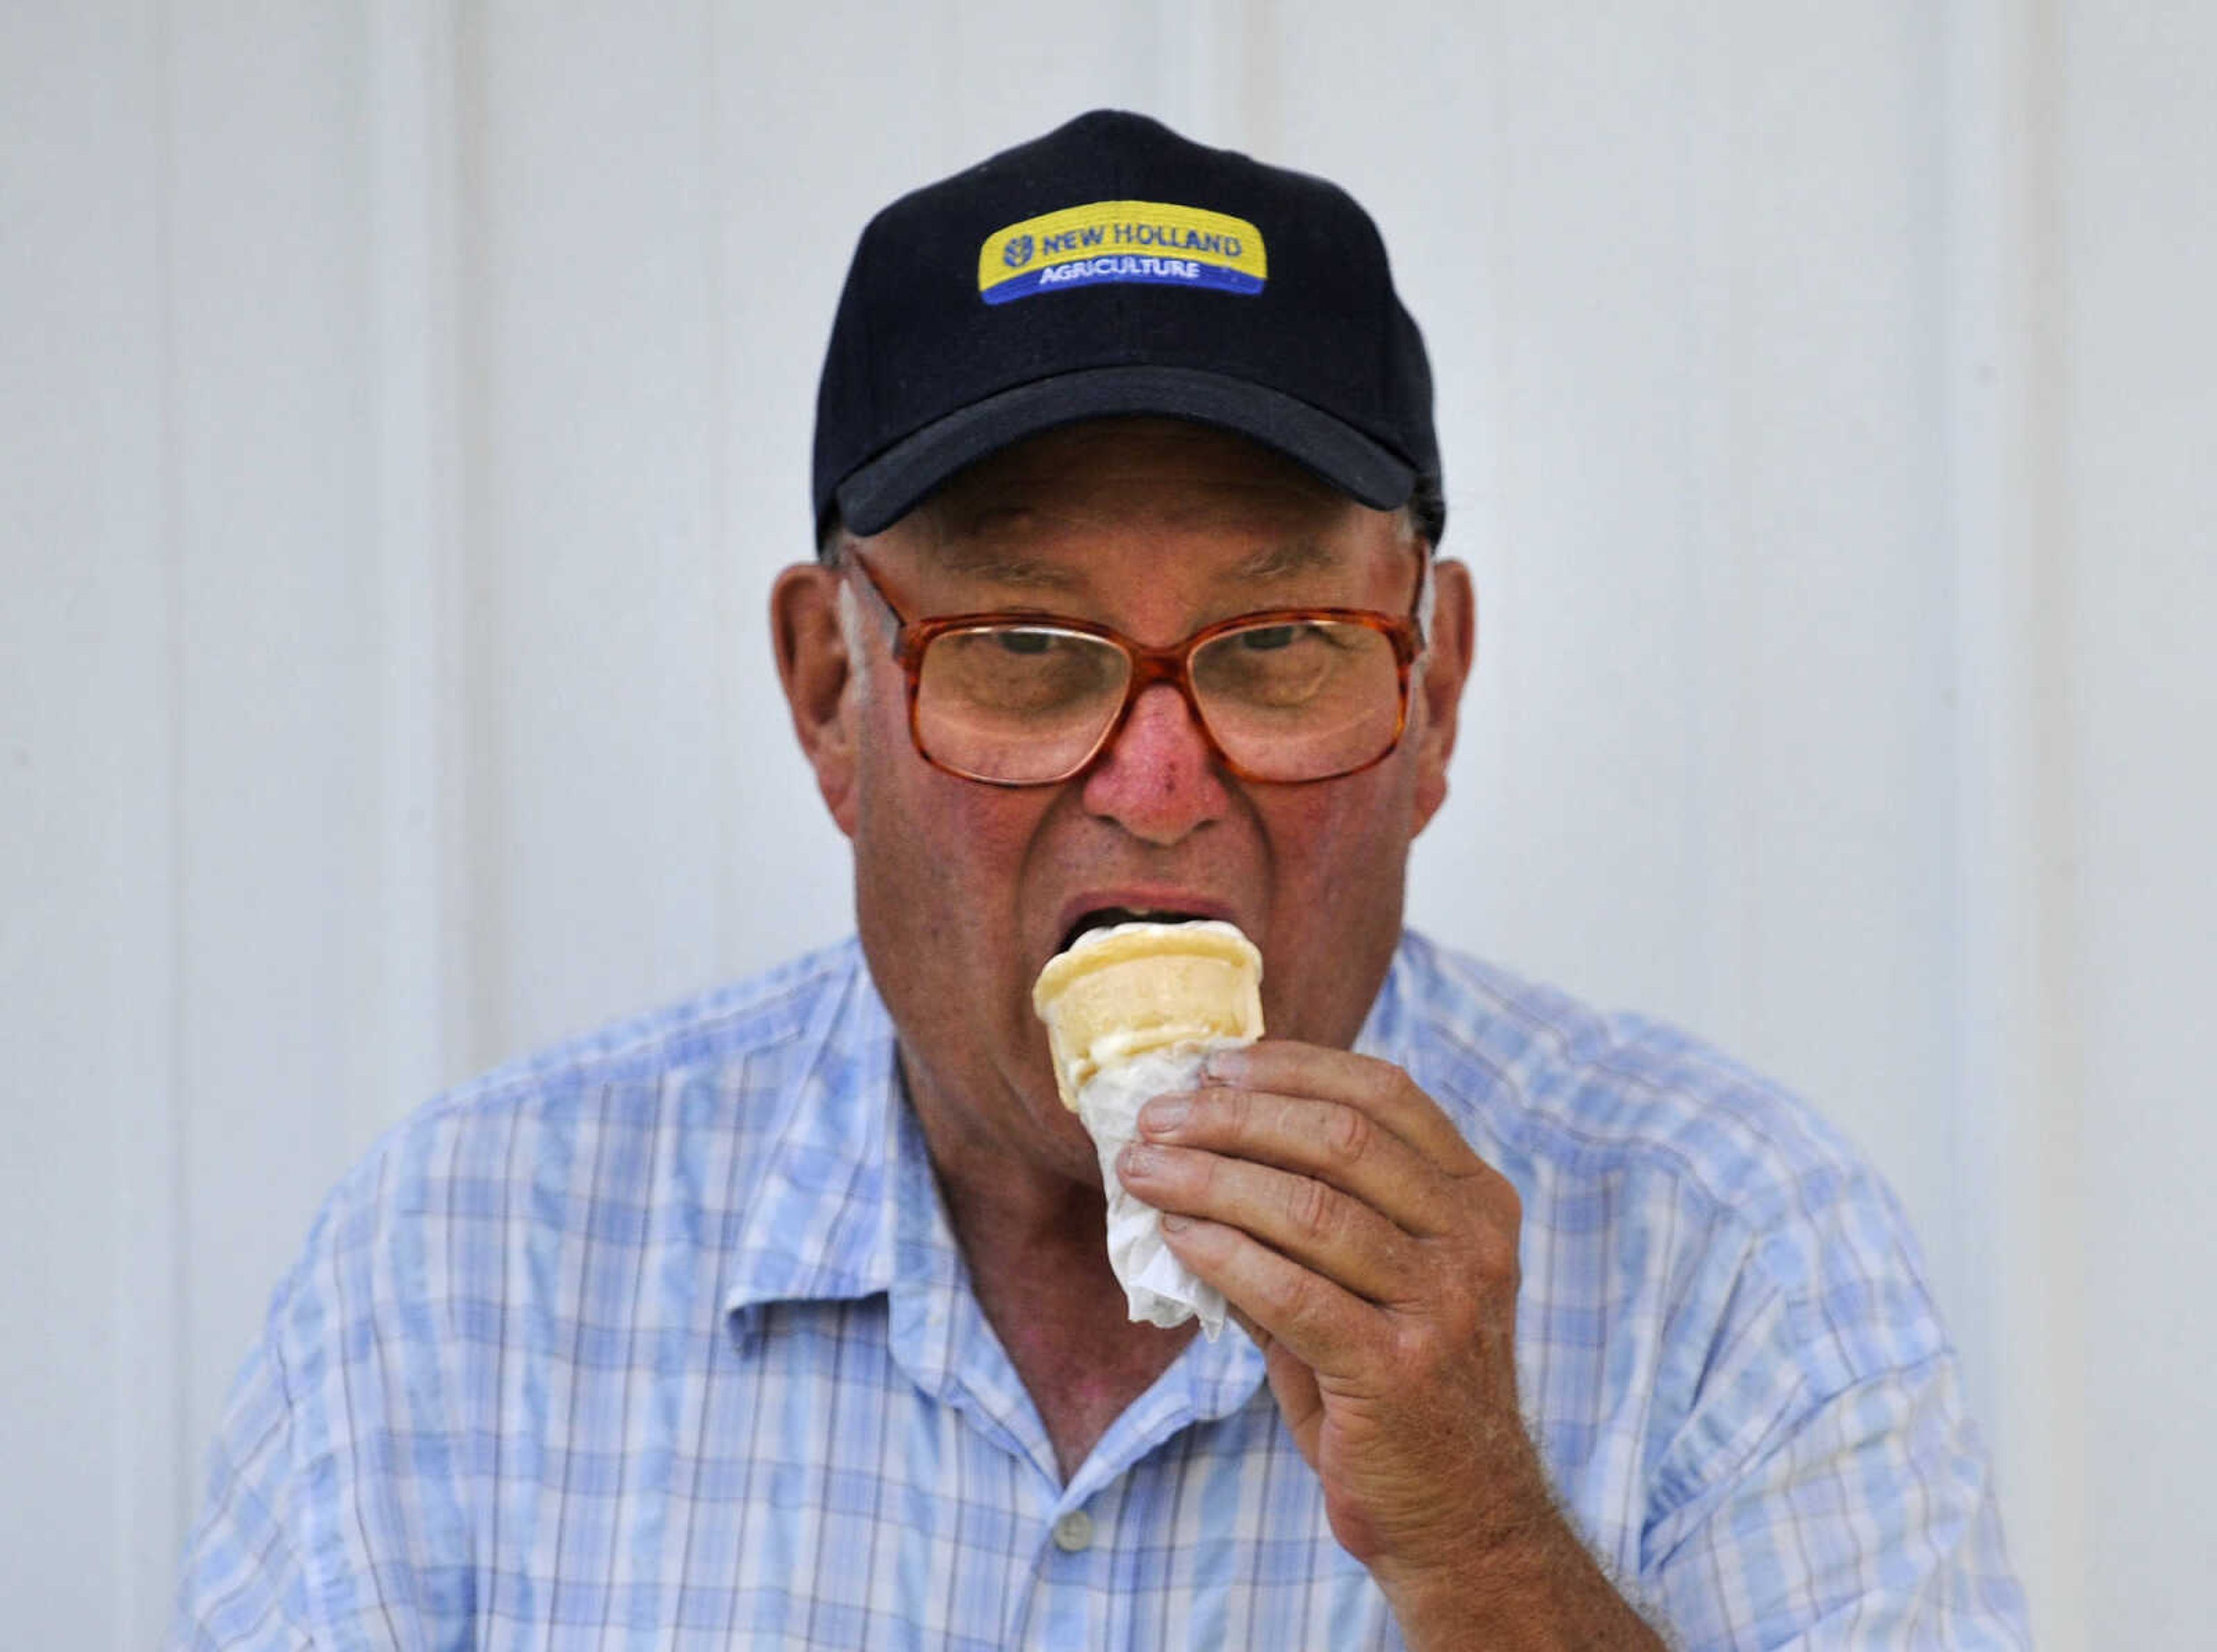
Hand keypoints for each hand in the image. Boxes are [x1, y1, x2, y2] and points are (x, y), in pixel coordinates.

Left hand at [1115, 1040, 1560, 1621]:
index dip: (1293, 1068)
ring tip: (1142, 1171)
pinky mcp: (1397, 1371)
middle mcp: (1472, 1240)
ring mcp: (1443, 1305)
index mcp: (1476, 1199)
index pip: (1386, 1094)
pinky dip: (1223, 1255)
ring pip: (1312, 1208)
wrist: (1463, 1515)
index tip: (1213, 1067)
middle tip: (1156, 1118)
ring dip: (1210, 1179)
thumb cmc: (1399, 1383)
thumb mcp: (1380, 1282)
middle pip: (1342, 1139)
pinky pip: (1292, 1293)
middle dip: (1234, 1117)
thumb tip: (1199, 1147)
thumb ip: (1316, 1215)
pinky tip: (1176, 1238)